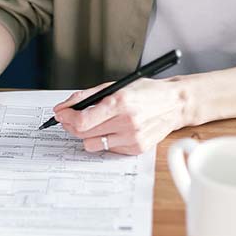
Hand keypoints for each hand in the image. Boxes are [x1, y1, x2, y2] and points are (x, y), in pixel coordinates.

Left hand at [53, 78, 190, 154]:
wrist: (175, 104)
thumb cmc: (145, 92)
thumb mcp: (114, 86)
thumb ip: (86, 96)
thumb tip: (63, 107)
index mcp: (119, 103)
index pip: (81, 120)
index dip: (66, 118)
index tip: (60, 114)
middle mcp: (126, 123)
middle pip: (83, 134)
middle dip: (71, 125)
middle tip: (70, 119)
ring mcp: (132, 138)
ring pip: (92, 145)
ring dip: (87, 135)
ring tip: (94, 124)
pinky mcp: (136, 148)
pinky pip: (107, 149)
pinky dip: (104, 139)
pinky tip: (113, 129)